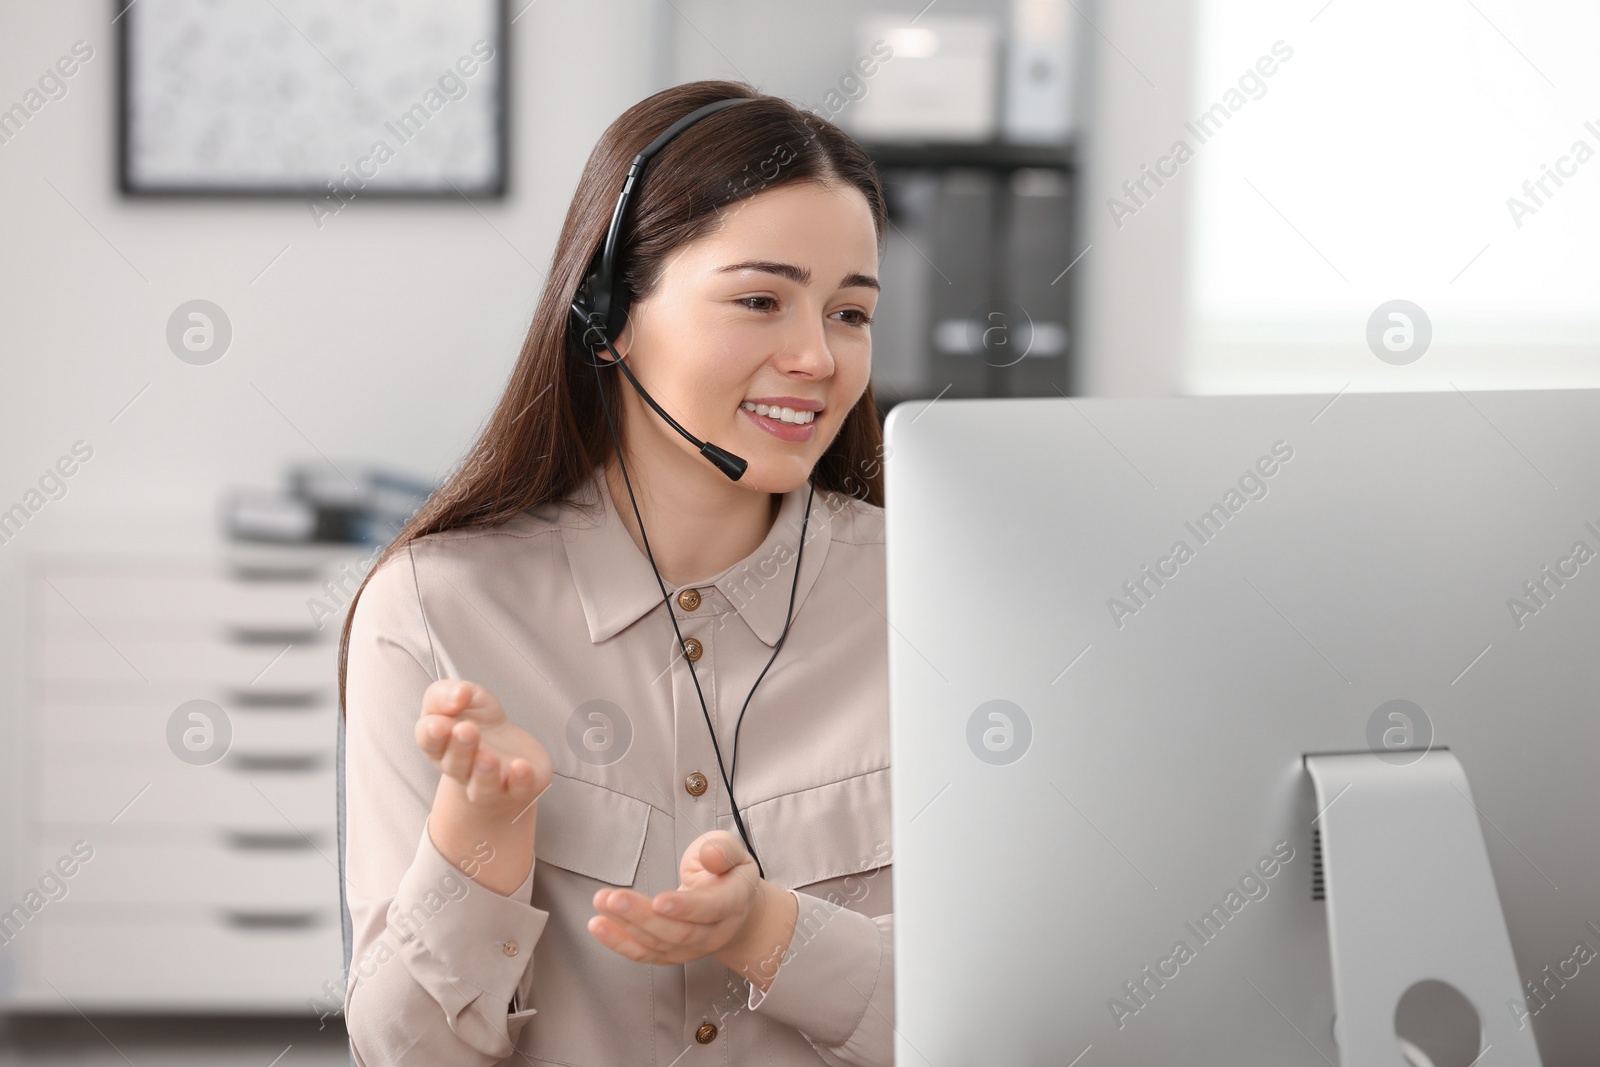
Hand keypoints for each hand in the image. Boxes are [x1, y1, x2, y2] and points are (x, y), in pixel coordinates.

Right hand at [414, 679, 551, 820]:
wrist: (512, 752)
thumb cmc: (482, 724)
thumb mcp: (466, 697)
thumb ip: (450, 693)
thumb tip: (458, 694)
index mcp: (442, 745)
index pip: (429, 741)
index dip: (432, 734)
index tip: (439, 724)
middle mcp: (463, 769)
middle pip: (455, 764)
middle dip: (459, 748)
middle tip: (467, 730)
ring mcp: (491, 782)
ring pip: (482, 786)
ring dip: (484, 773)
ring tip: (488, 757)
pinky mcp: (520, 786)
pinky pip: (519, 788)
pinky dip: (520, 780)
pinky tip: (521, 766)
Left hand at [587, 830, 795, 986]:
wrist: (735, 909)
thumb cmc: (728, 874)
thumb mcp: (733, 851)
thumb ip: (723, 850)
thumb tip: (709, 856)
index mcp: (732, 902)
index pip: (710, 909)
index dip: (685, 907)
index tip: (658, 900)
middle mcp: (714, 932)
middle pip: (678, 932)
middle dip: (643, 917)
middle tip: (615, 899)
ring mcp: (692, 948)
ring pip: (657, 944)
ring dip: (626, 926)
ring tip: (600, 903)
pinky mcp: (671, 954)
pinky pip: (644, 954)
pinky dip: (619, 942)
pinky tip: (598, 926)